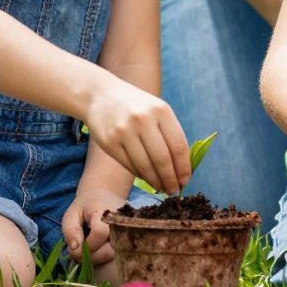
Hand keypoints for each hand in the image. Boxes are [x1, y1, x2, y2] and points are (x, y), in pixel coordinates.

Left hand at [62, 179, 129, 273]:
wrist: (104, 197)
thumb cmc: (85, 207)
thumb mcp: (72, 214)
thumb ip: (70, 230)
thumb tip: (75, 248)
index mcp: (106, 213)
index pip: (100, 233)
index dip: (87, 244)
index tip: (77, 245)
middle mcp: (121, 225)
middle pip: (109, 250)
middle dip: (91, 256)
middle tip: (80, 250)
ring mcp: (127, 234)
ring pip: (113, 257)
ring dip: (97, 259)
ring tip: (88, 250)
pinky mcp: (128, 242)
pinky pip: (116, 258)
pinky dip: (104, 259)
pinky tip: (97, 252)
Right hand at [84, 78, 191, 194]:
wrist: (101, 96)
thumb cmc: (137, 106)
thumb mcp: (157, 110)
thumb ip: (170, 133)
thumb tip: (182, 168)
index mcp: (161, 110)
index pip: (178, 145)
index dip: (184, 167)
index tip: (186, 180)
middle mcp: (143, 120)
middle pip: (162, 159)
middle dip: (170, 179)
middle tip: (173, 190)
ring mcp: (124, 131)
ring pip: (145, 166)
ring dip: (156, 181)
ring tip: (162, 188)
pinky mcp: (109, 143)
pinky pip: (129, 166)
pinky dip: (141, 175)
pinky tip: (147, 178)